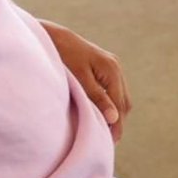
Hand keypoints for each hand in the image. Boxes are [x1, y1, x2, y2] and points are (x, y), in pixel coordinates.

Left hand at [44, 22, 130, 140]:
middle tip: (107, 140)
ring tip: (104, 130)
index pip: (120, 104)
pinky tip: (100, 114)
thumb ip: (96, 97)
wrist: (53, 36)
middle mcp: (115, 67)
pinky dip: (109, 104)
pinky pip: (113, 91)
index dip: (117, 124)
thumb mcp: (79, 78)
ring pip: (120, 97)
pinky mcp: (104, 68)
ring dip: (114, 113)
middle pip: (124, 102)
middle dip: (118, 121)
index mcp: (111, 69)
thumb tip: (114, 118)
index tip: (110, 141)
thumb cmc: (63, 56)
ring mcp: (111, 66)